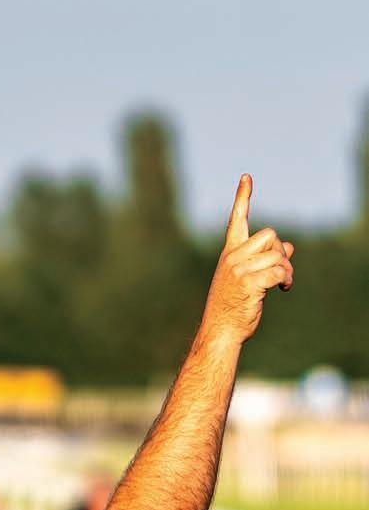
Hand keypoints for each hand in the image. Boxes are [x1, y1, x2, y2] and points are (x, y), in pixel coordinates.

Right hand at [200, 175, 293, 345]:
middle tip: (279, 270)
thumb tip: (289, 246)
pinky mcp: (249, 284)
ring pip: (278, 255)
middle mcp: (232, 258)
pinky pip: (279, 272)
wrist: (219, 332)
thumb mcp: (246, 279)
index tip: (246, 177)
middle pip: (270, 236)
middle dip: (280, 251)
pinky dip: (286, 280)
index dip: (242, 198)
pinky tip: (282, 289)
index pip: (236, 220)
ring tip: (282, 284)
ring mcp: (239, 271)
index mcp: (229, 254)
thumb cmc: (233, 308)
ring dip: (286, 269)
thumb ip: (264, 261)